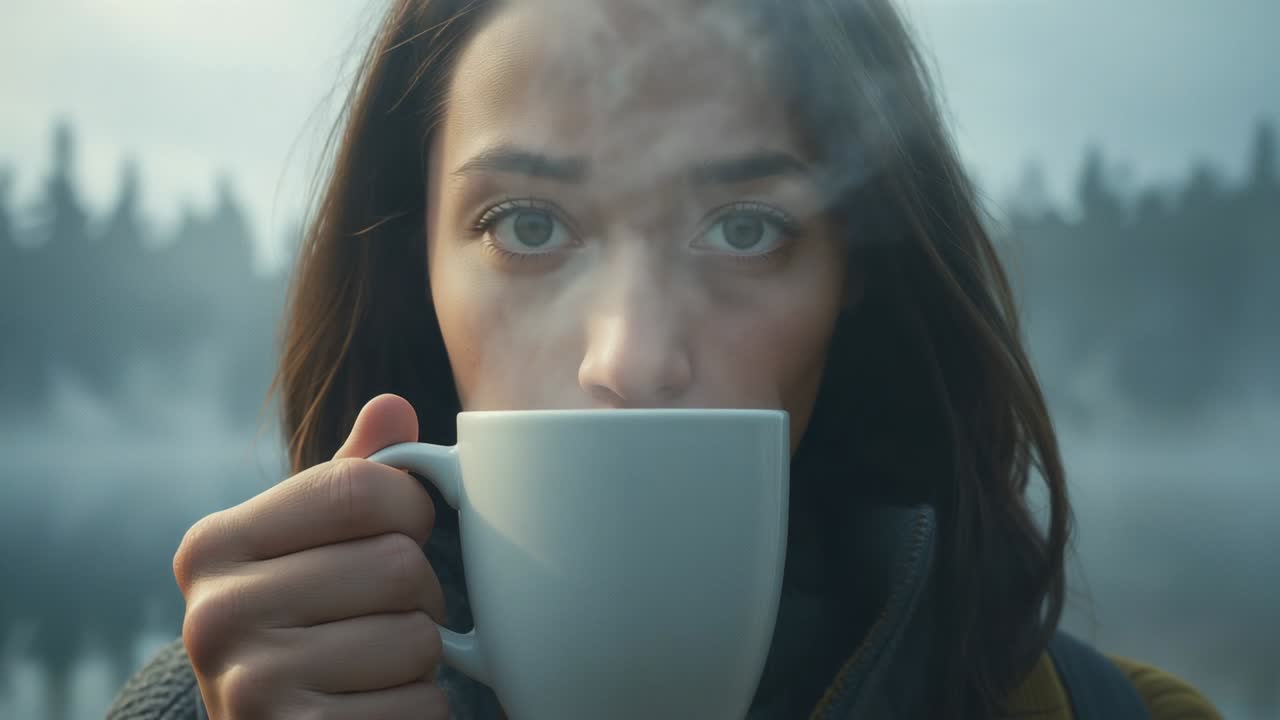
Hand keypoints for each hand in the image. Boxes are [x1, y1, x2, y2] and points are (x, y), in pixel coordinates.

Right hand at [173, 394, 449, 718]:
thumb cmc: (300, 619)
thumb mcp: (307, 542)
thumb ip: (350, 477)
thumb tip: (394, 405)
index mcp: (215, 546)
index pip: (359, 488)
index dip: (410, 508)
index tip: (401, 529)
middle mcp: (216, 615)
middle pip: (400, 565)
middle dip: (420, 592)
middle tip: (387, 612)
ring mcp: (251, 688)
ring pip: (419, 639)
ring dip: (422, 656)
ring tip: (377, 663)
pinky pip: (420, 706)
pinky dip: (421, 707)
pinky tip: (377, 706)